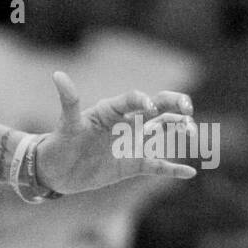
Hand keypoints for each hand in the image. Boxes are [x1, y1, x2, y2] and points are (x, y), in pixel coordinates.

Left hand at [35, 74, 196, 194]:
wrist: (56, 171)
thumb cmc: (59, 143)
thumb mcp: (66, 124)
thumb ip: (69, 101)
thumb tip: (57, 74)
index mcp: (111, 110)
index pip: (133, 99)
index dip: (142, 101)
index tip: (148, 107)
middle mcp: (126, 123)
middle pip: (159, 107)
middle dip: (176, 104)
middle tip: (186, 108)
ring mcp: (132, 143)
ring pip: (164, 130)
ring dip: (180, 127)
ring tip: (191, 131)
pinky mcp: (132, 164)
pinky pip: (156, 165)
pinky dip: (172, 169)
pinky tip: (189, 172)